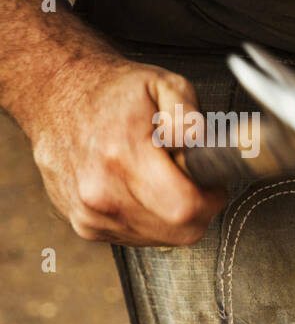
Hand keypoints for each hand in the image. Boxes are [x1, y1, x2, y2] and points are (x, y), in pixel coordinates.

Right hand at [27, 55, 225, 245]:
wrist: (54, 97)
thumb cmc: (111, 92)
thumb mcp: (163, 84)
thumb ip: (191, 117)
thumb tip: (201, 145)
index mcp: (124, 156)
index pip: (187, 207)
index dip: (211, 199)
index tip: (210, 182)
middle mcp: (102, 192)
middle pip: (180, 231)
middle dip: (197, 210)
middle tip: (189, 180)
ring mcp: (91, 214)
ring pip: (161, 239)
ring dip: (172, 217)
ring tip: (160, 179)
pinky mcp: (85, 226)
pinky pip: (137, 237)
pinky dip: (149, 220)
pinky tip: (140, 190)